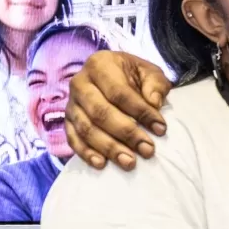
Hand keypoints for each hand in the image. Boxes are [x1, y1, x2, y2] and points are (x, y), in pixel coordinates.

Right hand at [66, 50, 173, 169]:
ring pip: (86, 129)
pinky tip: (102, 164)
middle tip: (147, 149)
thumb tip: (154, 102)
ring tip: (130, 162)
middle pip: (101, 112)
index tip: (161, 128)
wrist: (114, 77)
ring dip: (109, 148)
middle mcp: (80, 83)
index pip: (119, 92)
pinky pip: (73, 139)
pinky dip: (86, 153)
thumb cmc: (134, 76)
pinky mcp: (67, 121)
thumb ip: (155, 84)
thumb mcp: (149, 73)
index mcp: (99, 64)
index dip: (140, 112)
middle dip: (126, 133)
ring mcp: (71, 103)